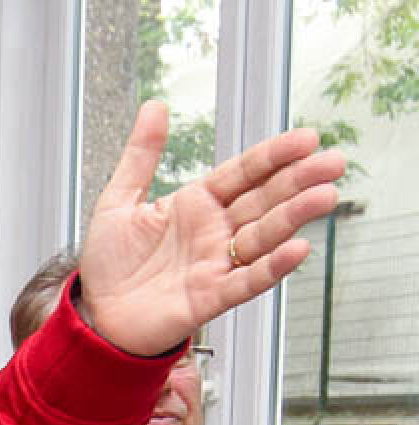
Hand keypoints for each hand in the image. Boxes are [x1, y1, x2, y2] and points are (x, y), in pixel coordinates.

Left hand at [77, 100, 344, 355]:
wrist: (96, 316)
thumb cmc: (108, 264)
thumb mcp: (117, 201)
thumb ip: (141, 156)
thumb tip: (154, 106)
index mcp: (196, 203)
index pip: (244, 173)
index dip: (274, 156)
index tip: (307, 138)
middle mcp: (213, 231)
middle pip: (264, 200)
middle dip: (298, 181)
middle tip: (332, 162)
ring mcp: (216, 264)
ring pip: (262, 236)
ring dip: (293, 217)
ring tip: (324, 196)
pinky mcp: (210, 298)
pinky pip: (247, 280)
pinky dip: (272, 267)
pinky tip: (296, 249)